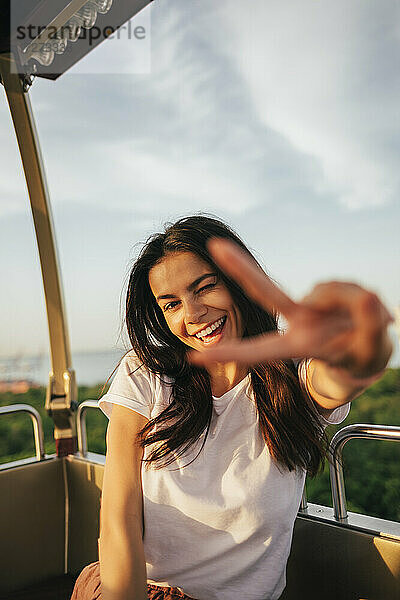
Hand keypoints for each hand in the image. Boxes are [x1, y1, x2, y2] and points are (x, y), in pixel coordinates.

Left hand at [190, 238, 393, 378]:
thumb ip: (370, 329)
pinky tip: (365, 309)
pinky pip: (344, 285)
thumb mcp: (369, 352)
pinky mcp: (325, 291)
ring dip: (353, 303)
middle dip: (241, 268)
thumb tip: (367, 296)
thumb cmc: (362, 356)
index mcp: (297, 346)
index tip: (196, 357)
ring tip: (366, 322)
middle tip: (214, 245)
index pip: (259, 350)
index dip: (231, 354)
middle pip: (266, 292)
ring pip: (330, 290)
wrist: (369, 347)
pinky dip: (359, 298)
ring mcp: (310, 305)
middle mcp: (298, 321)